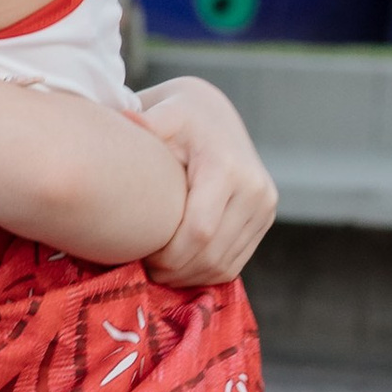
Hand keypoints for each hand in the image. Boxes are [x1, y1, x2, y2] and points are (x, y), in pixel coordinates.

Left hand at [134, 78, 276, 284]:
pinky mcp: (265, 218)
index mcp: (228, 168)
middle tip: (145, 270)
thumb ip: (145, 122)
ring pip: (223, 265)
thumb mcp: (163, 114)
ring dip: (188, 277)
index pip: (199, 231)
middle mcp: (255, 189)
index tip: (142, 256)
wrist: (214, 116)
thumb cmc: (178, 117)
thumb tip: (126, 118)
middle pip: (211, 254)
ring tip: (159, 270)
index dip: (169, 255)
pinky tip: (179, 267)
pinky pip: (234, 264)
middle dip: (174, 271)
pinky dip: (204, 273)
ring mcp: (265, 206)